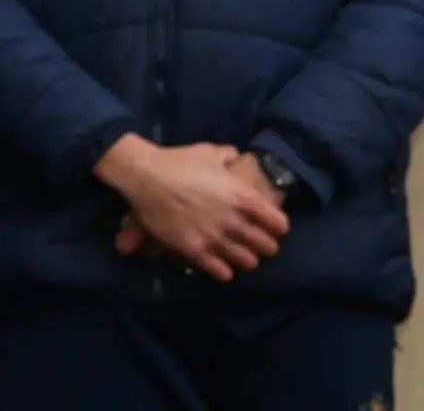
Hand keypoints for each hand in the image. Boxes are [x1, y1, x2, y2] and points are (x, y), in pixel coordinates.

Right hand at [115, 154, 286, 257]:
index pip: (278, 223)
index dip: (276, 227)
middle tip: (255, 244)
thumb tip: (234, 155)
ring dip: (245, 259)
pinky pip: (221, 272)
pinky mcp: (195, 250)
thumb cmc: (178, 161)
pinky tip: (220, 266)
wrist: (145, 175)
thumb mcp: (208, 152)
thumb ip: (227, 155)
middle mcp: (234, 220)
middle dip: (264, 246)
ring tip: (239, 256)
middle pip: (266, 246)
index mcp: (243, 196)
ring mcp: (215, 237)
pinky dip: (224, 271)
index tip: (271, 227)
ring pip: (246, 261)